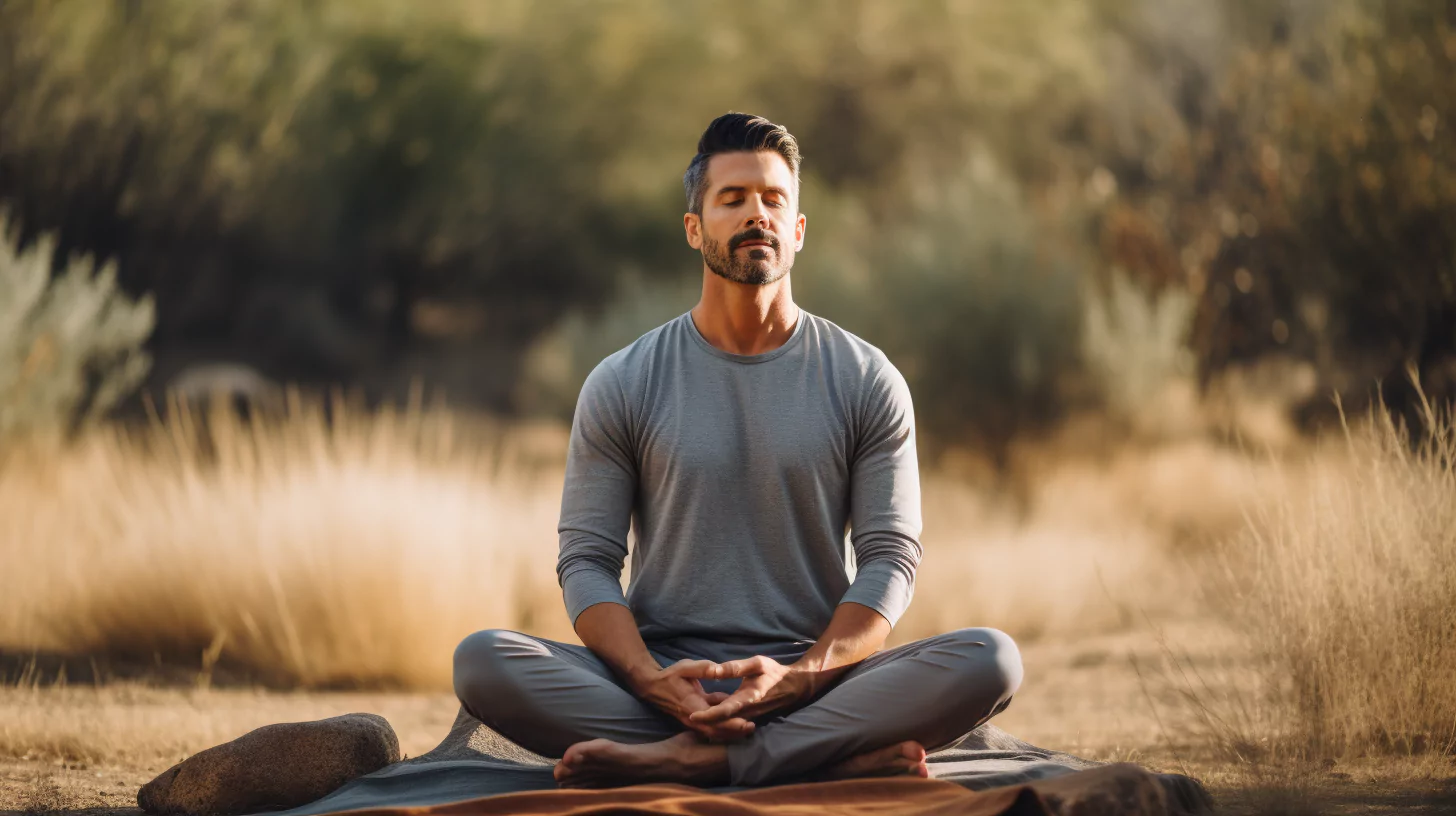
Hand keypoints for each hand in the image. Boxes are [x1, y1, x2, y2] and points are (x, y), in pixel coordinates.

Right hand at [631, 659, 756, 741]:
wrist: (652, 686)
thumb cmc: (670, 676)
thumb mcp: (686, 667)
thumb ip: (703, 669)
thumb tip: (719, 669)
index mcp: (693, 705)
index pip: (714, 719)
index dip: (730, 724)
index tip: (746, 724)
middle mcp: (694, 717)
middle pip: (716, 730)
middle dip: (734, 731)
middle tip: (752, 728)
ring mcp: (694, 720)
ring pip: (714, 730)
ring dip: (730, 730)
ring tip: (748, 728)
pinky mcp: (695, 718)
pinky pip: (711, 725)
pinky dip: (723, 725)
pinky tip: (736, 719)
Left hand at [688, 655, 815, 725]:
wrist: (794, 687)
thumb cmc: (774, 673)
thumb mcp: (757, 664)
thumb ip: (735, 667)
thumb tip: (715, 670)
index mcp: (747, 699)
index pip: (724, 711)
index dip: (707, 715)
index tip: (692, 715)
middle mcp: (747, 713)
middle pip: (721, 723)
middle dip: (703, 723)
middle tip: (684, 717)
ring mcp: (748, 717)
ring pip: (725, 724)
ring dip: (710, 722)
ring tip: (692, 715)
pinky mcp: (748, 717)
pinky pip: (731, 722)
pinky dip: (719, 720)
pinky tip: (707, 712)